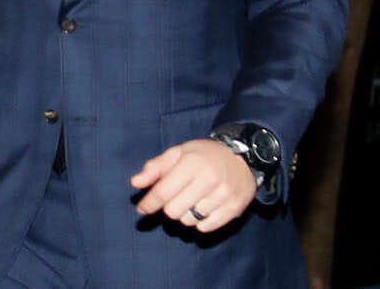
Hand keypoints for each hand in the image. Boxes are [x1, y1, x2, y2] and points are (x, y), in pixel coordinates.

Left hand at [130, 137, 256, 231]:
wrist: (243, 158)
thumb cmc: (204, 155)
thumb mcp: (178, 153)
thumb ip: (155, 167)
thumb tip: (135, 183)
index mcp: (191, 163)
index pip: (163, 192)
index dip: (149, 203)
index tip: (141, 209)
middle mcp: (208, 180)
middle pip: (174, 211)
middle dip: (168, 207)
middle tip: (173, 199)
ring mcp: (223, 196)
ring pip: (189, 221)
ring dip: (184, 214)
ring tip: (190, 201)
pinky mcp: (234, 208)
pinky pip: (206, 227)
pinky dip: (199, 222)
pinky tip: (201, 209)